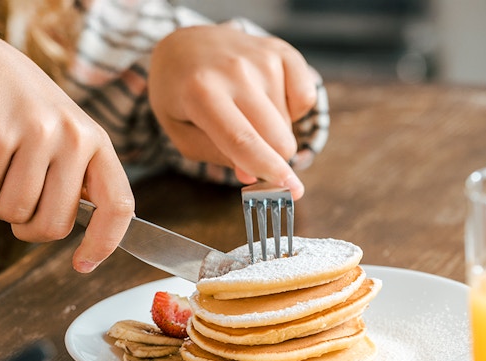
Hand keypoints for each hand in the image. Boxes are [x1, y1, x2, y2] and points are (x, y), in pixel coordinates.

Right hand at [0, 23, 134, 271]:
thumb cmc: (9, 108)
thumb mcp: (57, 133)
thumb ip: (75, 175)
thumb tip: (88, 232)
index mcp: (94, 140)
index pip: (118, 205)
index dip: (103, 243)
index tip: (82, 264)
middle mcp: (73, 136)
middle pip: (54, 225)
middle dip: (27, 226)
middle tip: (12, 198)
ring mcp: (36, 135)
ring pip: (14, 214)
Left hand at [148, 24, 317, 198]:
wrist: (186, 44)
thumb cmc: (181, 95)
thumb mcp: (180, 131)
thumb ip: (216, 155)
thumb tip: (252, 175)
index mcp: (201, 92)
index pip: (242, 140)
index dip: (267, 168)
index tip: (290, 190)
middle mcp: (235, 71)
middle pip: (275, 138)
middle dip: (269, 158)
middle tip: (247, 150)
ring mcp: (262, 58)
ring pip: (288, 123)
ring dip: (272, 130)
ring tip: (244, 111)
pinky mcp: (282, 51)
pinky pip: (306, 99)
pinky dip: (290, 109)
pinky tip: (265, 99)